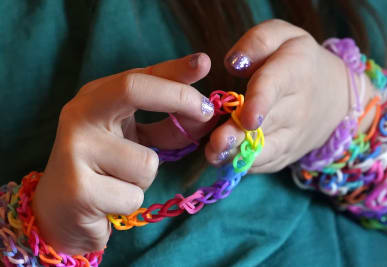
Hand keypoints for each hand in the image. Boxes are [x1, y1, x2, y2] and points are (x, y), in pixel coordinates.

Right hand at [33, 53, 214, 253]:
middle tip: (208, 112)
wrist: (58, 212)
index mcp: (94, 99)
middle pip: (133, 90)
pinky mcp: (79, 189)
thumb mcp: (134, 140)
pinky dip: (130, 202)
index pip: (138, 77)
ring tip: (118, 182)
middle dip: (178, 97)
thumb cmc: (104, 171)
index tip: (204, 63)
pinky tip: (107, 202)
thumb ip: (166, 127)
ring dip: (144, 179)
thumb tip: (205, 114)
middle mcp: (79, 115)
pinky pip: (135, 195)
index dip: (174, 70)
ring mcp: (75, 150)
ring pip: (146, 162)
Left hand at [205, 19, 375, 171]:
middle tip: (216, 143)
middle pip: (267, 125)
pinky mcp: (286, 154)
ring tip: (214, 156)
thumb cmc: (297, 61)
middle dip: (240, 136)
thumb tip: (233, 64)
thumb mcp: (283, 37)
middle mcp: (297, 108)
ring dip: (239, 157)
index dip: (260, 102)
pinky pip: (266, 164)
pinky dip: (245, 165)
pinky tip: (223, 160)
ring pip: (267, 152)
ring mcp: (293, 136)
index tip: (248, 118)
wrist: (332, 95)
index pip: (276, 86)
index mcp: (294, 71)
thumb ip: (258, 42)